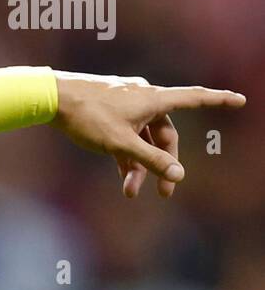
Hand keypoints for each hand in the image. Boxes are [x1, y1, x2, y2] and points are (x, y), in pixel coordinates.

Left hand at [50, 72, 245, 197]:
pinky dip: (126, 154)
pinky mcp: (108, 110)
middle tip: (165, 192)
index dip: (218, 100)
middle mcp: (142, 96)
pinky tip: (123, 178)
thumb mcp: (120, 144)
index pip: (194, 97)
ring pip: (142, 137)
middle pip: (164, 133)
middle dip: (164, 163)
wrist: (50, 98)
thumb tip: (179, 174)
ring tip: (131, 193)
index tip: (239, 100)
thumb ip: (150, 160)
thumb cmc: (86, 117)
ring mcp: (124, 103)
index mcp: (152, 98)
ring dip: (139, 164)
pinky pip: (126, 134)